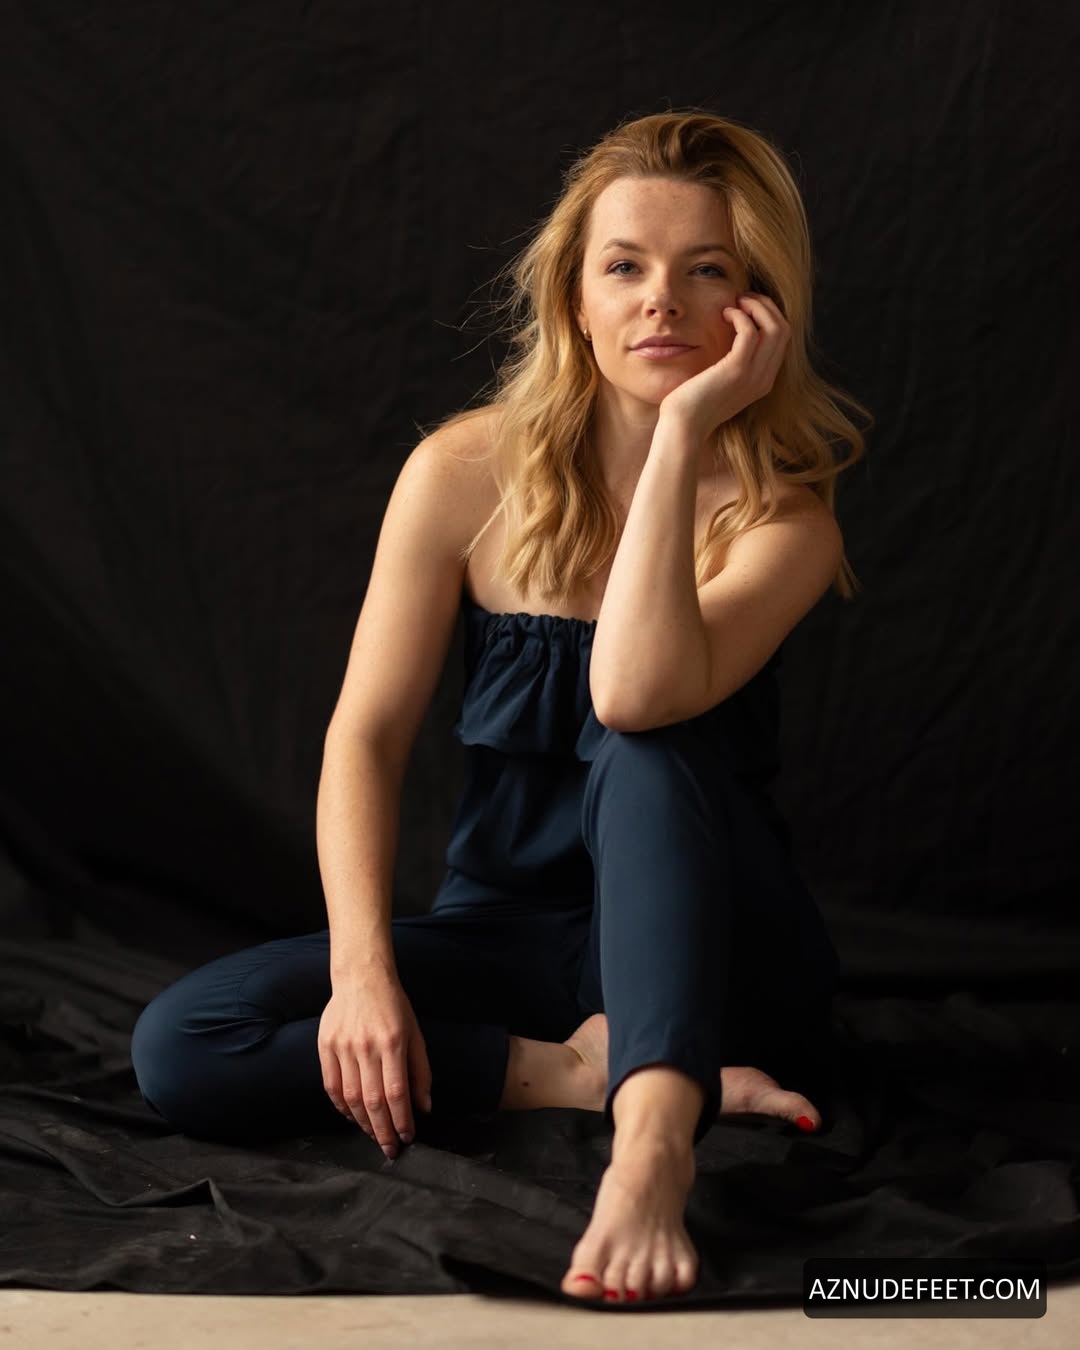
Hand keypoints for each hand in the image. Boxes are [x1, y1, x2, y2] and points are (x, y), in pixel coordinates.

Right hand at [318, 966, 432, 1158]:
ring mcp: (342, 1046)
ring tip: (373, 1134)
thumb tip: (423, 1107)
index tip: (407, 1137)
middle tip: (390, 1149)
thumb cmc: (394, 1006)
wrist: (361, 977)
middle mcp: (365, 1046)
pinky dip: (342, 1107)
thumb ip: (421, 1071)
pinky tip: (353, 1117)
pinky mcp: (325, 1046)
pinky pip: (331, 1086)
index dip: (402, 1120)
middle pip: (372, 1101)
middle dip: (382, 1131)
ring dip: (362, 1123)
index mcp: (392, 1042)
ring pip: (350, 1098)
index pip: (396, 1093)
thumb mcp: (416, 1034)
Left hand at [658, 292, 789, 438]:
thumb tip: (729, 338)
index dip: (769, 316)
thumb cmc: (693, 404)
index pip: (781, 341)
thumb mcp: (720, 383)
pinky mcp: (736, 370)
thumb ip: (732, 365)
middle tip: (744, 298)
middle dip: (766, 306)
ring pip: (775, 328)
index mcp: (763, 381)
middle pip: (784, 330)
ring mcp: (753, 375)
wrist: (683, 427)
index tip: (748, 306)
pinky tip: (725, 314)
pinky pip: (751, 332)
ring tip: (737, 302)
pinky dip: (740, 316)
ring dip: (757, 307)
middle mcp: (764, 378)